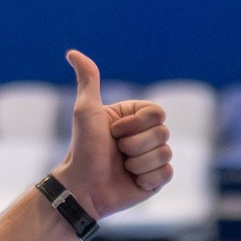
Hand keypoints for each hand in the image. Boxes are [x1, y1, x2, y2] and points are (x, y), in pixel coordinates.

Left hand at [50, 50, 172, 220]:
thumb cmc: (83, 149)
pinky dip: (147, 179)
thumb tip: (72, 52)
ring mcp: (152, 158)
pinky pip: (167, 173)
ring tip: (122, 168)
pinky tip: (132, 181)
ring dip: (138, 164)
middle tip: (117, 152)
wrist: (83, 188)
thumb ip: (88, 80)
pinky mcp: (156, 180)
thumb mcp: (86, 111)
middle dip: (135, 145)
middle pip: (163, 133)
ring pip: (165, 153)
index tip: (113, 132)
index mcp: (135, 117)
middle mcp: (146, 135)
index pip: (157, 112)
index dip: (136, 124)